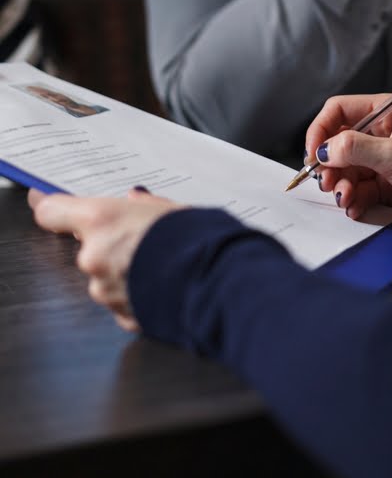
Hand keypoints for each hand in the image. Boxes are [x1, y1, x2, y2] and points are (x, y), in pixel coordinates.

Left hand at [28, 188, 181, 330]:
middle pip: (87, 246)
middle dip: (109, 242)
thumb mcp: (169, 208)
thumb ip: (142, 206)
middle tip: (142, 237)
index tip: (47, 202)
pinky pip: (122, 299)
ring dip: (125, 269)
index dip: (51, 206)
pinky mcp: (120, 316)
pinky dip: (137, 292)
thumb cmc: (196, 239)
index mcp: (101, 220)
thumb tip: (135, 203)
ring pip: (104, 275)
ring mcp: (104, 290)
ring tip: (161, 262)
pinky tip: (162, 283)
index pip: (52, 211)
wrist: (217, 282)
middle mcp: (94, 256)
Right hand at [305, 95, 391, 219]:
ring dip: (340, 184)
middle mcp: (380, 131)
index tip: (313, 153)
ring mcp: (380, 157)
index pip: (340, 111)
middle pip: (338, 142)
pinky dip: (352, 198)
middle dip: (330, 164)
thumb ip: (355, 149)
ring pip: (345, 168)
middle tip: (327, 181)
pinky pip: (357, 187)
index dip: (321, 130)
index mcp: (385, 111)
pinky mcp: (383, 181)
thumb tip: (324, 150)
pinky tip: (354, 206)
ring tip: (345, 197)